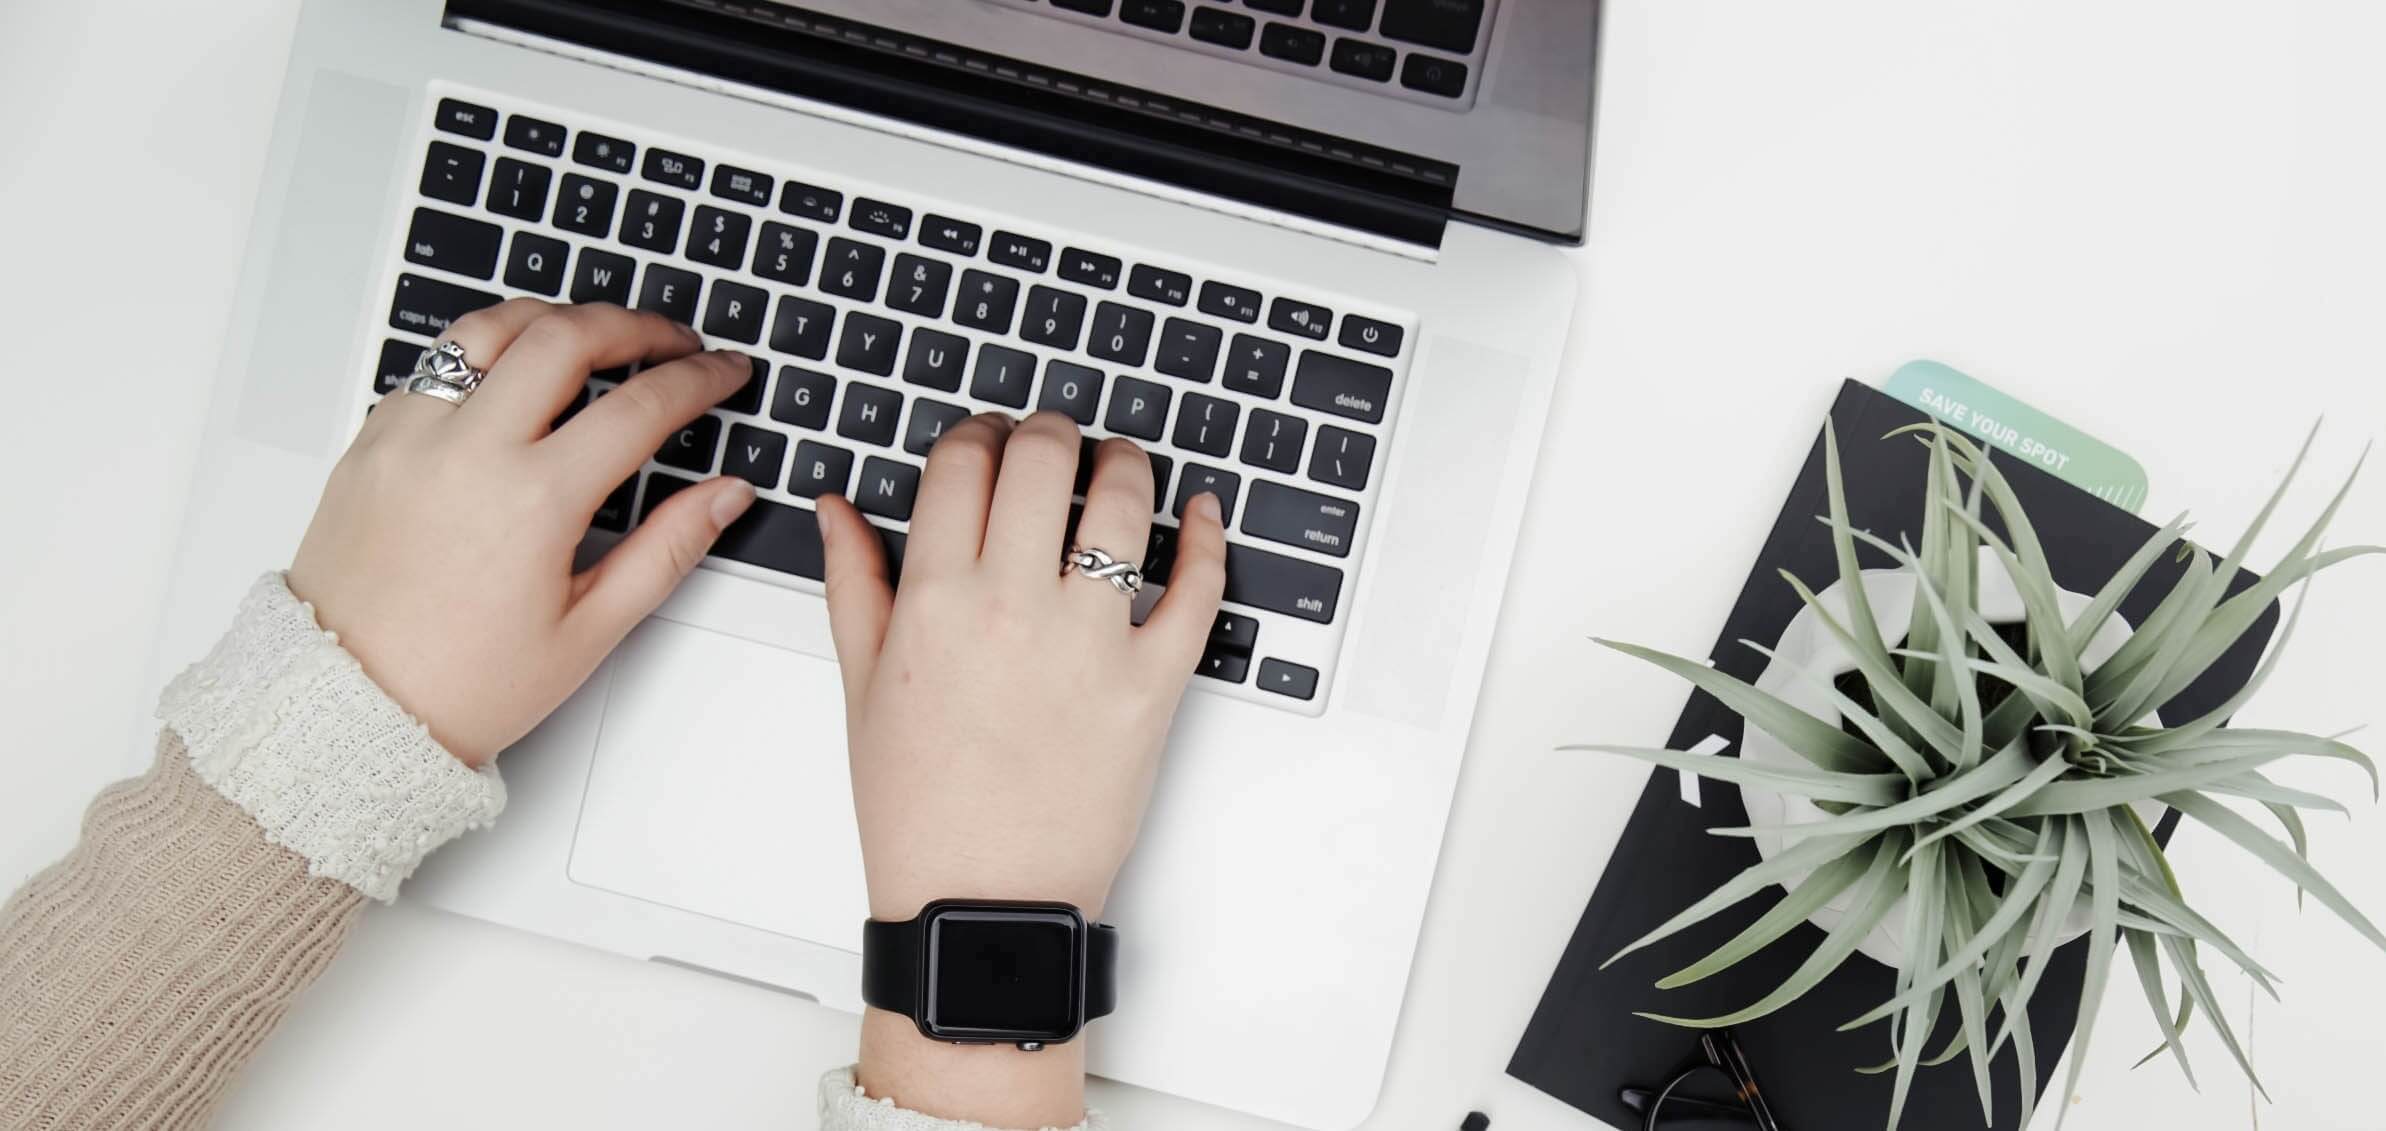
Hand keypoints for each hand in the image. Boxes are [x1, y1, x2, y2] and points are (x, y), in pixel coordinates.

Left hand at [288, 300, 755, 766]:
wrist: (347, 707)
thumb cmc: (460, 684)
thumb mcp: (589, 630)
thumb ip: (668, 550)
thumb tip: (724, 495)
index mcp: (532, 501)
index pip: (639, 406)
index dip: (699, 379)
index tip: (725, 372)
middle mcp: (467, 451)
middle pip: (566, 336)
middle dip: (636, 325)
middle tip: (673, 341)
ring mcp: (410, 437)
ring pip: (491, 328)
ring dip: (555, 319)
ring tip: (594, 335)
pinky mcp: (372, 441)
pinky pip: (436, 365)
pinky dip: (487, 354)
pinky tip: (515, 378)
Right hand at [821, 410, 1225, 1125]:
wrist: (982, 903)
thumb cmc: (920, 809)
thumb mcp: (862, 689)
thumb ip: (853, 583)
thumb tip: (838, 507)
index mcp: (934, 601)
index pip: (962, 463)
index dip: (977, 433)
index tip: (987, 440)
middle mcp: (1013, 608)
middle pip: (1043, 459)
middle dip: (1049, 431)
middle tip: (1054, 440)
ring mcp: (1090, 643)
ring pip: (1124, 503)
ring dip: (1126, 464)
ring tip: (1120, 467)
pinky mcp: (1153, 684)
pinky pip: (1197, 589)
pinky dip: (1208, 539)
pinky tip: (1201, 514)